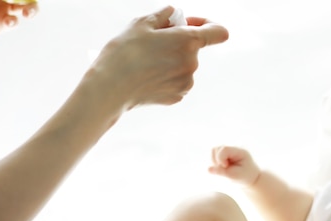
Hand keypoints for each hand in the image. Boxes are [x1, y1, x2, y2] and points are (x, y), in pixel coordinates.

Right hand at [86, 6, 228, 108]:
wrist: (111, 88)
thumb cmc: (124, 53)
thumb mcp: (142, 23)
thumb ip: (164, 15)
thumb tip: (174, 14)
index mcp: (188, 42)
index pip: (219, 32)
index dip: (207, 24)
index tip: (189, 23)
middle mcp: (193, 64)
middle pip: (194, 48)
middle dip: (179, 41)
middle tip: (154, 41)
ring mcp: (186, 83)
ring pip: (184, 65)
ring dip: (172, 59)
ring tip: (147, 60)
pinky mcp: (177, 96)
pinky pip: (177, 80)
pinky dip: (167, 76)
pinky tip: (147, 76)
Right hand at [208, 145, 260, 185]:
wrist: (250, 176)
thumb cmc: (245, 176)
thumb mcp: (235, 176)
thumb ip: (222, 172)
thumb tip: (208, 169)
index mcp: (240, 151)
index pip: (224, 149)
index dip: (220, 159)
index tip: (225, 167)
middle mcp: (233, 147)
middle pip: (216, 148)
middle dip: (216, 161)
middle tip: (225, 169)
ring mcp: (228, 149)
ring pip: (213, 151)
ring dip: (215, 161)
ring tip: (224, 168)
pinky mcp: (224, 152)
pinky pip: (213, 155)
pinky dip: (215, 162)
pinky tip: (223, 167)